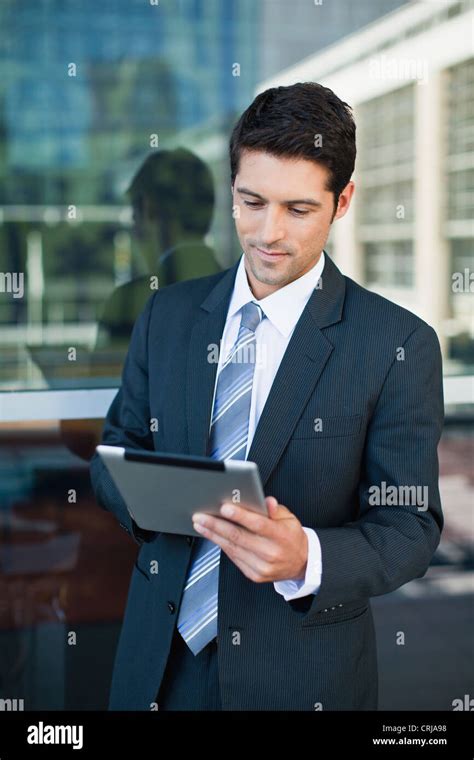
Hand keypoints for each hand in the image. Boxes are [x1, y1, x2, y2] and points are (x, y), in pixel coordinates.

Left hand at [192, 496, 307, 583]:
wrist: (301, 564)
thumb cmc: (291, 538)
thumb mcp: (289, 519)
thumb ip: (275, 509)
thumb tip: (265, 501)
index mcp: (281, 536)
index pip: (258, 524)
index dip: (240, 515)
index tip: (224, 508)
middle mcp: (271, 553)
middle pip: (239, 537)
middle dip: (216, 525)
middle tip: (201, 516)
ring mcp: (262, 566)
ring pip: (232, 548)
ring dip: (214, 535)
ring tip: (201, 524)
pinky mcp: (254, 575)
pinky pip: (234, 558)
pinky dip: (222, 545)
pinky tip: (213, 536)